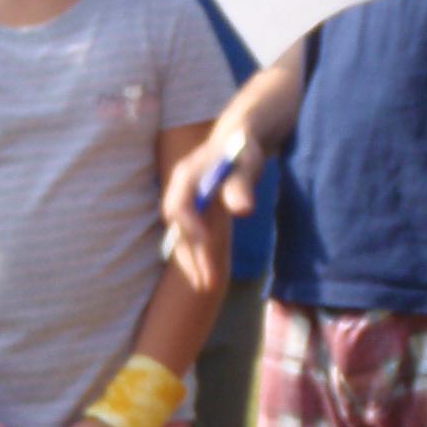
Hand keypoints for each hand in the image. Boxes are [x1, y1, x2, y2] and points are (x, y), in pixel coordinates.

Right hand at [162, 125, 262, 279]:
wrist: (239, 141)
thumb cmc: (243, 150)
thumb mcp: (247, 164)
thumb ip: (242, 185)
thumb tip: (243, 209)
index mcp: (187, 176)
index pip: (179, 206)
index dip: (190, 227)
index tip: (207, 244)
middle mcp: (180, 191)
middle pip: (178, 228)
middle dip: (191, 256)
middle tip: (206, 283)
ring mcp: (185, 202)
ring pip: (183, 237)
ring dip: (193, 261)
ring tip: (206, 285)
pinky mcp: (194, 212)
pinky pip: (191, 237)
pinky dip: (198, 255)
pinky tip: (207, 273)